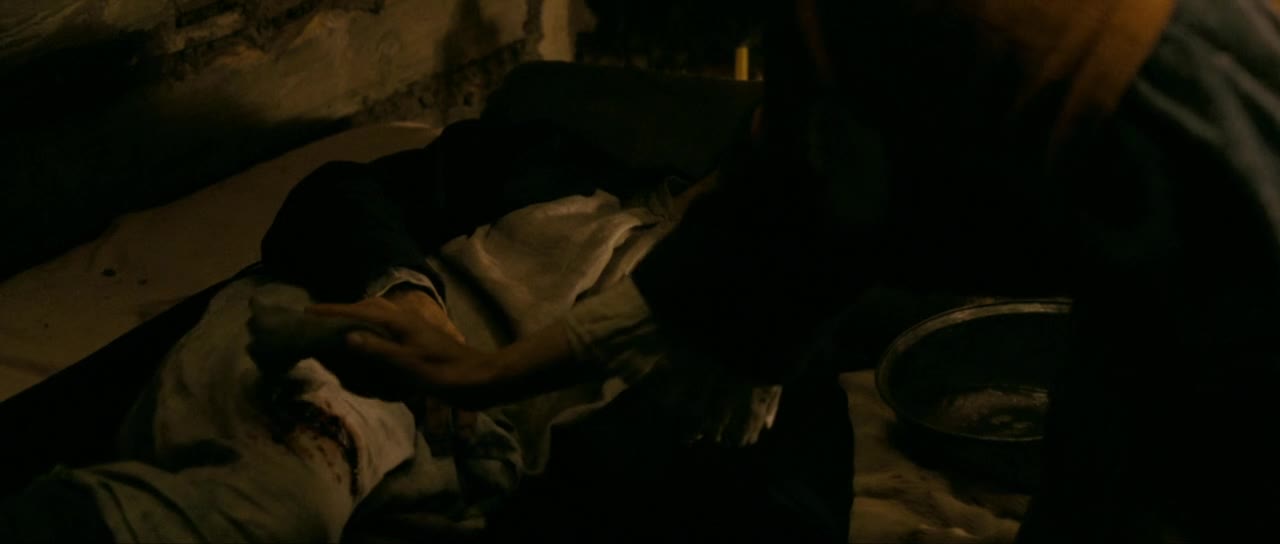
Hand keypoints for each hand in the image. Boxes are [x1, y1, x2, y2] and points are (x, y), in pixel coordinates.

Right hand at [305, 291, 500, 406]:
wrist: (480, 378)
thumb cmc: (445, 373)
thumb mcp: (408, 364)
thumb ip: (377, 350)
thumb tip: (345, 336)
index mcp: (397, 320)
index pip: (354, 311)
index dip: (329, 312)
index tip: (304, 312)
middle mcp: (401, 319)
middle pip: (362, 310)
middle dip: (338, 316)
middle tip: (313, 325)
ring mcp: (409, 329)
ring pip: (374, 320)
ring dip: (354, 324)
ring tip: (332, 335)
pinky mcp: (415, 341)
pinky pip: (383, 332)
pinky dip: (369, 337)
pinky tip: (364, 349)